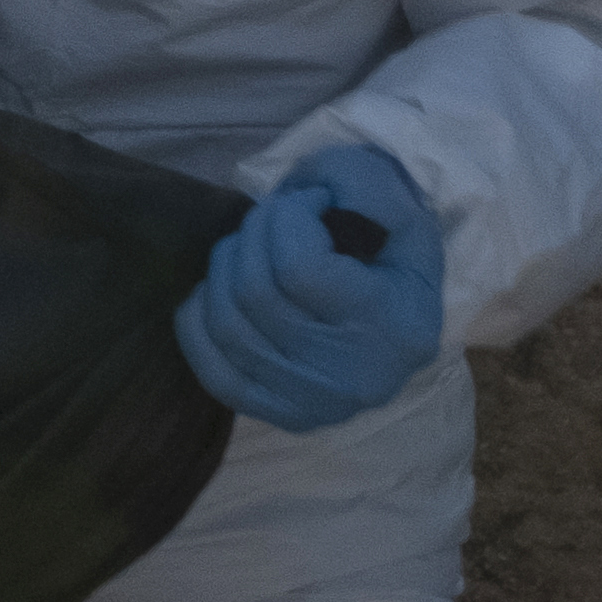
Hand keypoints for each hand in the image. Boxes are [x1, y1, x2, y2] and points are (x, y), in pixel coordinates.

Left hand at [176, 147, 446, 430]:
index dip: (288, 218)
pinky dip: (201, 318)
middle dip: (253, 232)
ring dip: (226, 266)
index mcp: (394, 328)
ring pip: (227, 324)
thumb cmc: (393, 257)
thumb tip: (300, 193)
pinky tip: (222, 289)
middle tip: (275, 216)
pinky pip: (211, 366)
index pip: (299, 268)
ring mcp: (310, 406)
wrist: (397, 322)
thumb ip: (358, 185)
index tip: (308, 202)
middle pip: (255, 292)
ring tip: (252, 246)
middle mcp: (351, 379)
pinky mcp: (275, 415)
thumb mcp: (400, 207)